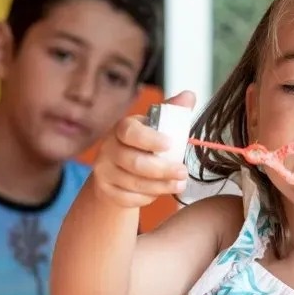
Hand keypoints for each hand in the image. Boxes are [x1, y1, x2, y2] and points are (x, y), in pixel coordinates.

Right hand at [92, 91, 194, 207]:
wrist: (120, 171)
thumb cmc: (146, 146)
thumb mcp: (158, 128)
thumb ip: (173, 113)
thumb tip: (189, 95)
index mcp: (123, 128)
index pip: (130, 132)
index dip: (150, 139)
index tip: (170, 145)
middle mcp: (108, 147)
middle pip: (134, 162)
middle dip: (162, 169)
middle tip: (183, 172)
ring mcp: (104, 170)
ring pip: (133, 183)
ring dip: (160, 186)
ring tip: (179, 184)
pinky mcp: (105, 190)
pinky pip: (128, 199)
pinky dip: (147, 198)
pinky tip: (159, 192)